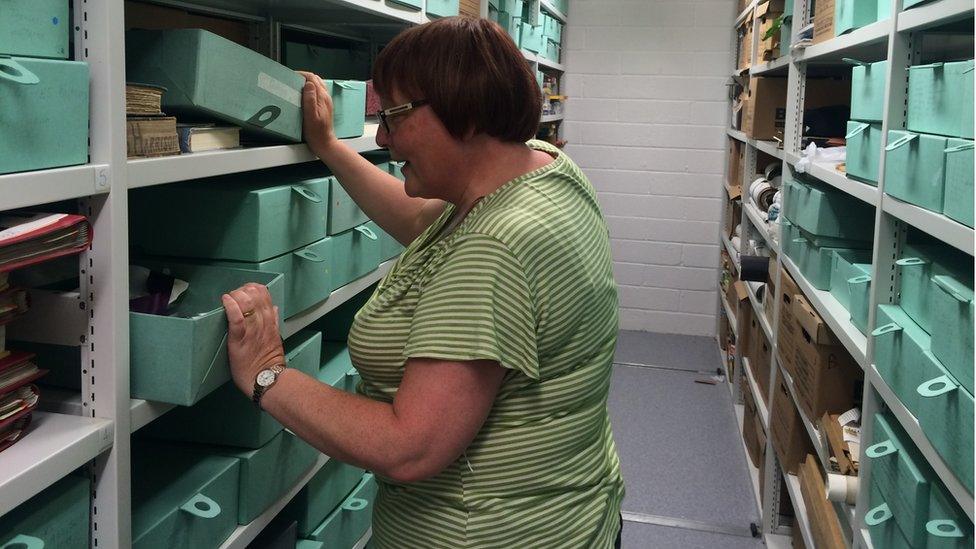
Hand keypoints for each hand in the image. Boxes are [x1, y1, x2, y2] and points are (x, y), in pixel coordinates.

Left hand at [222, 283, 285, 397]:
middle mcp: (262, 322)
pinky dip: (230, 306)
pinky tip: (225, 300)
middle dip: (241, 290)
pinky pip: (236, 318)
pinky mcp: (239, 339)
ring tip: (229, 299)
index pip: (263, 294)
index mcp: (270, 321)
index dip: (252, 288)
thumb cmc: (269, 362)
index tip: (244, 292)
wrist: (266, 379)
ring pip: (246, 302)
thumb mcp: (275, 337)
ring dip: (235, 296)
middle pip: (254, 294)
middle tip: (234, 297)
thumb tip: (275, 308)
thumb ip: (274, 321)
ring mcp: (251, 330)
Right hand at [297, 71, 338, 156]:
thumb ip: (310, 99)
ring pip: (317, 85)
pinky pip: (317, 93)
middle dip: (304, 77)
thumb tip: (308, 84)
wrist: (324, 143)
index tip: (292, 76)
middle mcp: (325, 97)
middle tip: (292, 80)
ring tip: (296, 86)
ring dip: (307, 83)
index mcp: (322, 97)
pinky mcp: (324, 106)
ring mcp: (326, 102)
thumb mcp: (310, 116)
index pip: (313, 78)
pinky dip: (310, 90)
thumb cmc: (316, 132)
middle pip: (315, 80)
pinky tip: (302, 95)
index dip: (302, 74)